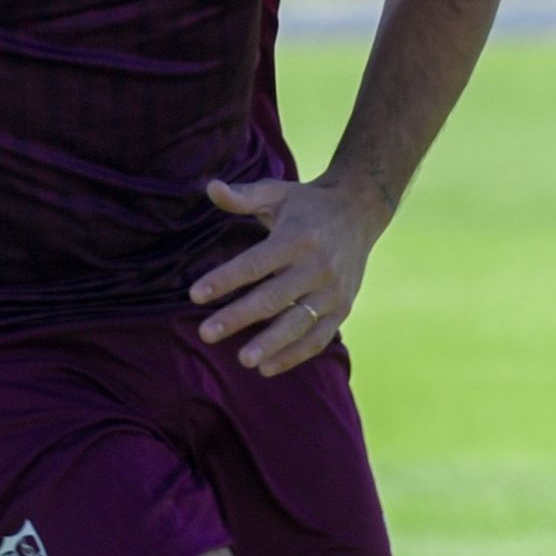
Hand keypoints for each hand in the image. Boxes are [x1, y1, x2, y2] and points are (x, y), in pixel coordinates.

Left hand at [189, 171, 387, 376]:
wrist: (360, 212)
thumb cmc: (307, 204)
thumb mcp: (277, 192)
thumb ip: (243, 196)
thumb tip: (211, 187)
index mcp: (296, 238)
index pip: (255, 264)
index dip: (225, 280)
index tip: (195, 295)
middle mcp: (317, 266)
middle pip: (273, 298)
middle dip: (238, 317)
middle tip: (206, 334)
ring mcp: (332, 291)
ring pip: (298, 323)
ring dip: (271, 344)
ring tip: (243, 360)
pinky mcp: (343, 308)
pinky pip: (318, 338)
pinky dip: (294, 355)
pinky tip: (267, 368)